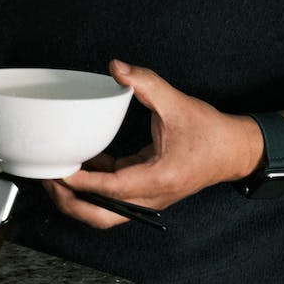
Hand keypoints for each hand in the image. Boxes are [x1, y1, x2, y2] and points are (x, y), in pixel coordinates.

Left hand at [41, 60, 260, 227]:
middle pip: (101, 215)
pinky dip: (93, 187)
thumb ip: (146, 83)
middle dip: (70, 203)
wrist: (236, 151)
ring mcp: (148, 198)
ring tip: (55, 176)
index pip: (112, 188)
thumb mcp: (177, 103)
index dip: (82, 183)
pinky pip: (112, 197)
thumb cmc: (211, 133)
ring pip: (105, 212)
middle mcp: (151, 196)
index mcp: (159, 179)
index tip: (59, 171)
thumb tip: (117, 67)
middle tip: (48, 180)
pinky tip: (79, 165)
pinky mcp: (145, 191)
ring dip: (78, 199)